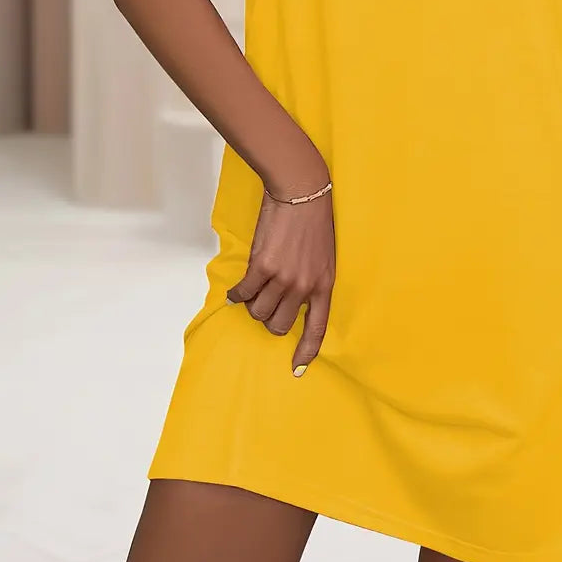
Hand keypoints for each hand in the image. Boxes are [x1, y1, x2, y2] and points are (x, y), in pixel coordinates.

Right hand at [226, 184, 335, 376]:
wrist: (301, 192)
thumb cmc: (313, 221)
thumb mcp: (322, 256)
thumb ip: (309, 280)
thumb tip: (290, 300)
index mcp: (324, 285)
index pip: (317, 328)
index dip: (306, 351)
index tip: (297, 369)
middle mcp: (304, 287)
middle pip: (278, 325)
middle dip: (268, 318)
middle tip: (264, 303)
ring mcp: (283, 278)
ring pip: (258, 311)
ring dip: (252, 304)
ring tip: (253, 289)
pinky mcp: (262, 266)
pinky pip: (244, 293)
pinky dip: (237, 294)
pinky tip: (236, 289)